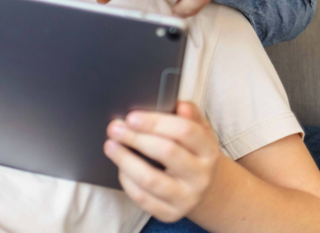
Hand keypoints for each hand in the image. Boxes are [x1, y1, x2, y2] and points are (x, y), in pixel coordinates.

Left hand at [104, 102, 220, 222]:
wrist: (204, 188)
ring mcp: (187, 197)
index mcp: (208, 150)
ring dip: (125, 160)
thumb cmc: (194, 151)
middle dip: (135, 138)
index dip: (155, 122)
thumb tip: (181, 106)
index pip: (184, 131)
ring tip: (111, 146)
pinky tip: (121, 167)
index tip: (131, 117)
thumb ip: (190, 115)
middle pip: (166, 152)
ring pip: (151, 179)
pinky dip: (127, 180)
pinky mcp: (171, 213)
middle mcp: (200, 175)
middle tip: (115, 129)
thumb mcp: (199, 130)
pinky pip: (143, 198)